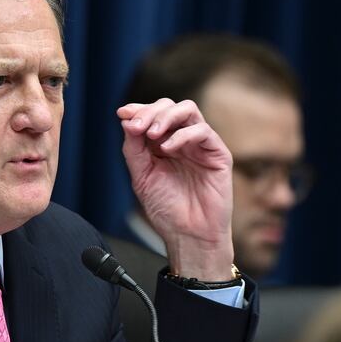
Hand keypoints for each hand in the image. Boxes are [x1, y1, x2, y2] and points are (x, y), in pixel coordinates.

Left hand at [118, 99, 234, 280]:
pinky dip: (182, 134)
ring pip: (188, 110)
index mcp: (162, 144)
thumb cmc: (167, 210)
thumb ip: (133, 148)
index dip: (138, 109)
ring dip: (166, 117)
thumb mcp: (141, 176)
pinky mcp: (218, 154)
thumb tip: (127, 120)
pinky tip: (168, 148)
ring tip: (151, 134)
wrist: (188, 235)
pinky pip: (203, 131)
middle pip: (169, 106)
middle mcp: (182, 140)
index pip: (153, 114)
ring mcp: (200, 145)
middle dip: (150, 112)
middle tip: (137, 127)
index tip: (122, 114)